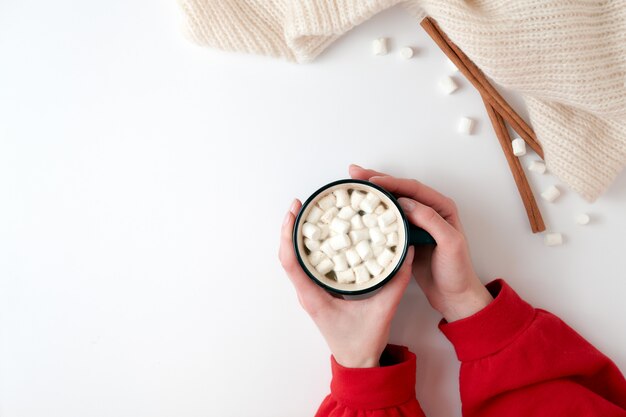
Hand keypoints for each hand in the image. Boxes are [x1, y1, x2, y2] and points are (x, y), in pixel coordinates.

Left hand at [279, 199, 414, 367]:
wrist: (358, 363)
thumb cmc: (363, 341)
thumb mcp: (383, 309)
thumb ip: (396, 281)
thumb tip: (405, 251)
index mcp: (314, 297)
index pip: (291, 262)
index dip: (289, 235)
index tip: (294, 211)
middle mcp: (306, 293)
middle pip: (288, 255)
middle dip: (292, 228)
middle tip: (302, 204)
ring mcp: (309, 293)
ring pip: (295, 260)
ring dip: (298, 237)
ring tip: (308, 214)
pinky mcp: (316, 293)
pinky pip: (305, 266)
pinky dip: (307, 248)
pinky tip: (320, 235)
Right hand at [349, 165, 492, 321]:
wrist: (454, 295)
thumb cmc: (457, 271)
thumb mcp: (450, 244)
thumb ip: (431, 221)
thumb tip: (406, 203)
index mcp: (441, 207)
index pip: (413, 189)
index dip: (392, 182)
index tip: (372, 181)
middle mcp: (428, 211)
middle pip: (400, 189)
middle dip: (377, 180)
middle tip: (355, 172)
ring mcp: (416, 223)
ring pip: (391, 202)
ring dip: (373, 193)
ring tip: (354, 185)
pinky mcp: (406, 235)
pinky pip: (388, 218)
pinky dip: (374, 212)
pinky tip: (361, 210)